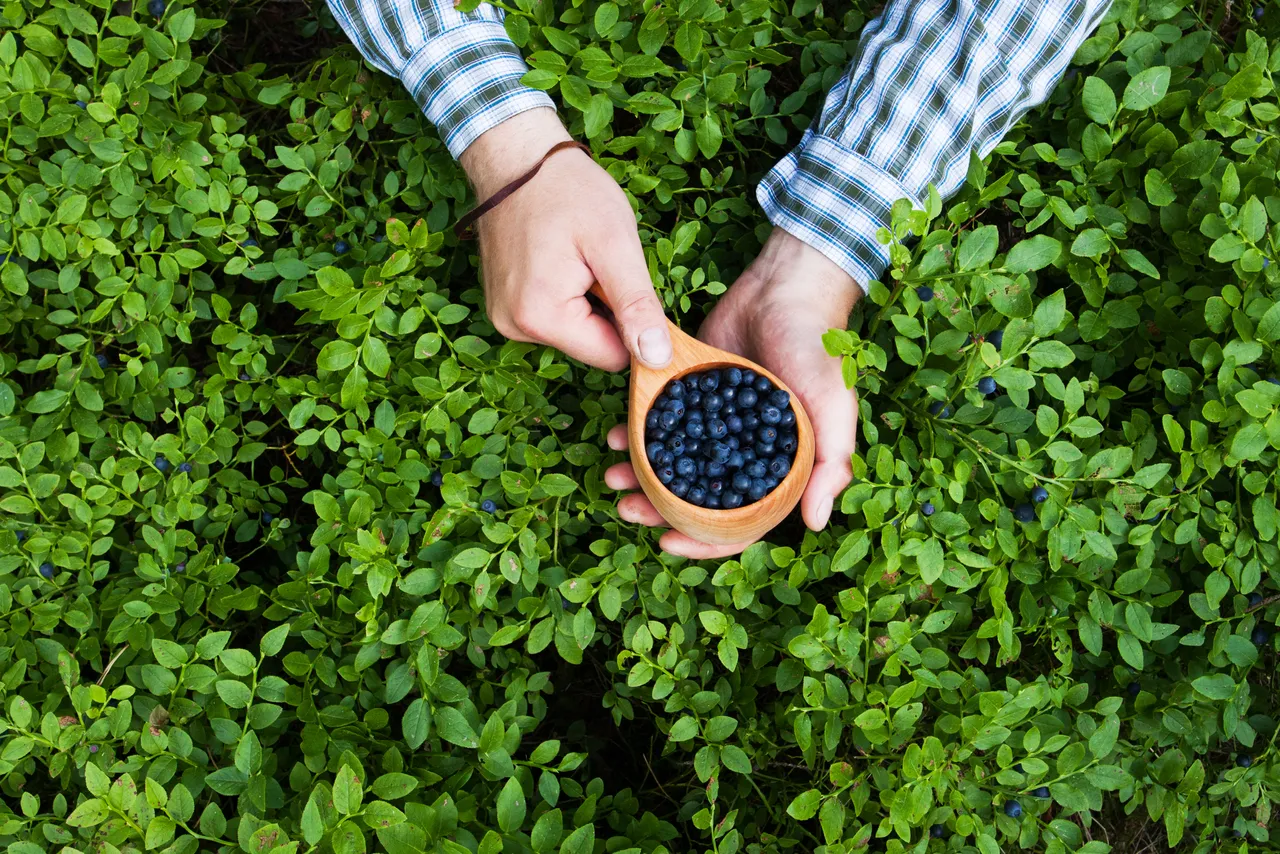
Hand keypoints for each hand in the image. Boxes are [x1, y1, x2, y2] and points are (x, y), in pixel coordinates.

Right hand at [460, 108, 670, 370]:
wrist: (516, 157)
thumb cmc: (568, 190)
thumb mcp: (614, 244)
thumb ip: (637, 305)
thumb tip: (657, 360)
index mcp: (540, 317)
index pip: (612, 357)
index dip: (633, 326)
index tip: (627, 282)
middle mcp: (515, 328)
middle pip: (591, 345)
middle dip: (607, 309)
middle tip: (598, 261)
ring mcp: (505, 318)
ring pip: (574, 332)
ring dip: (588, 300)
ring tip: (578, 255)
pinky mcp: (504, 307)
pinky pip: (554, 317)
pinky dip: (568, 294)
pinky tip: (563, 259)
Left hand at [604, 228, 861, 558]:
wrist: (786, 287)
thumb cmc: (818, 350)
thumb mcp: (834, 407)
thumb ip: (832, 464)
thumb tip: (814, 523)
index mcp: (776, 468)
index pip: (740, 523)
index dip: (704, 542)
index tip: (666, 544)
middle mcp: (741, 453)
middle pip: (694, 499)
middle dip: (657, 509)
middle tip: (626, 507)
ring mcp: (712, 423)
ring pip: (670, 463)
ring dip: (640, 474)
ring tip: (612, 475)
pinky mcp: (690, 391)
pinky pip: (659, 420)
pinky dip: (637, 431)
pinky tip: (617, 433)